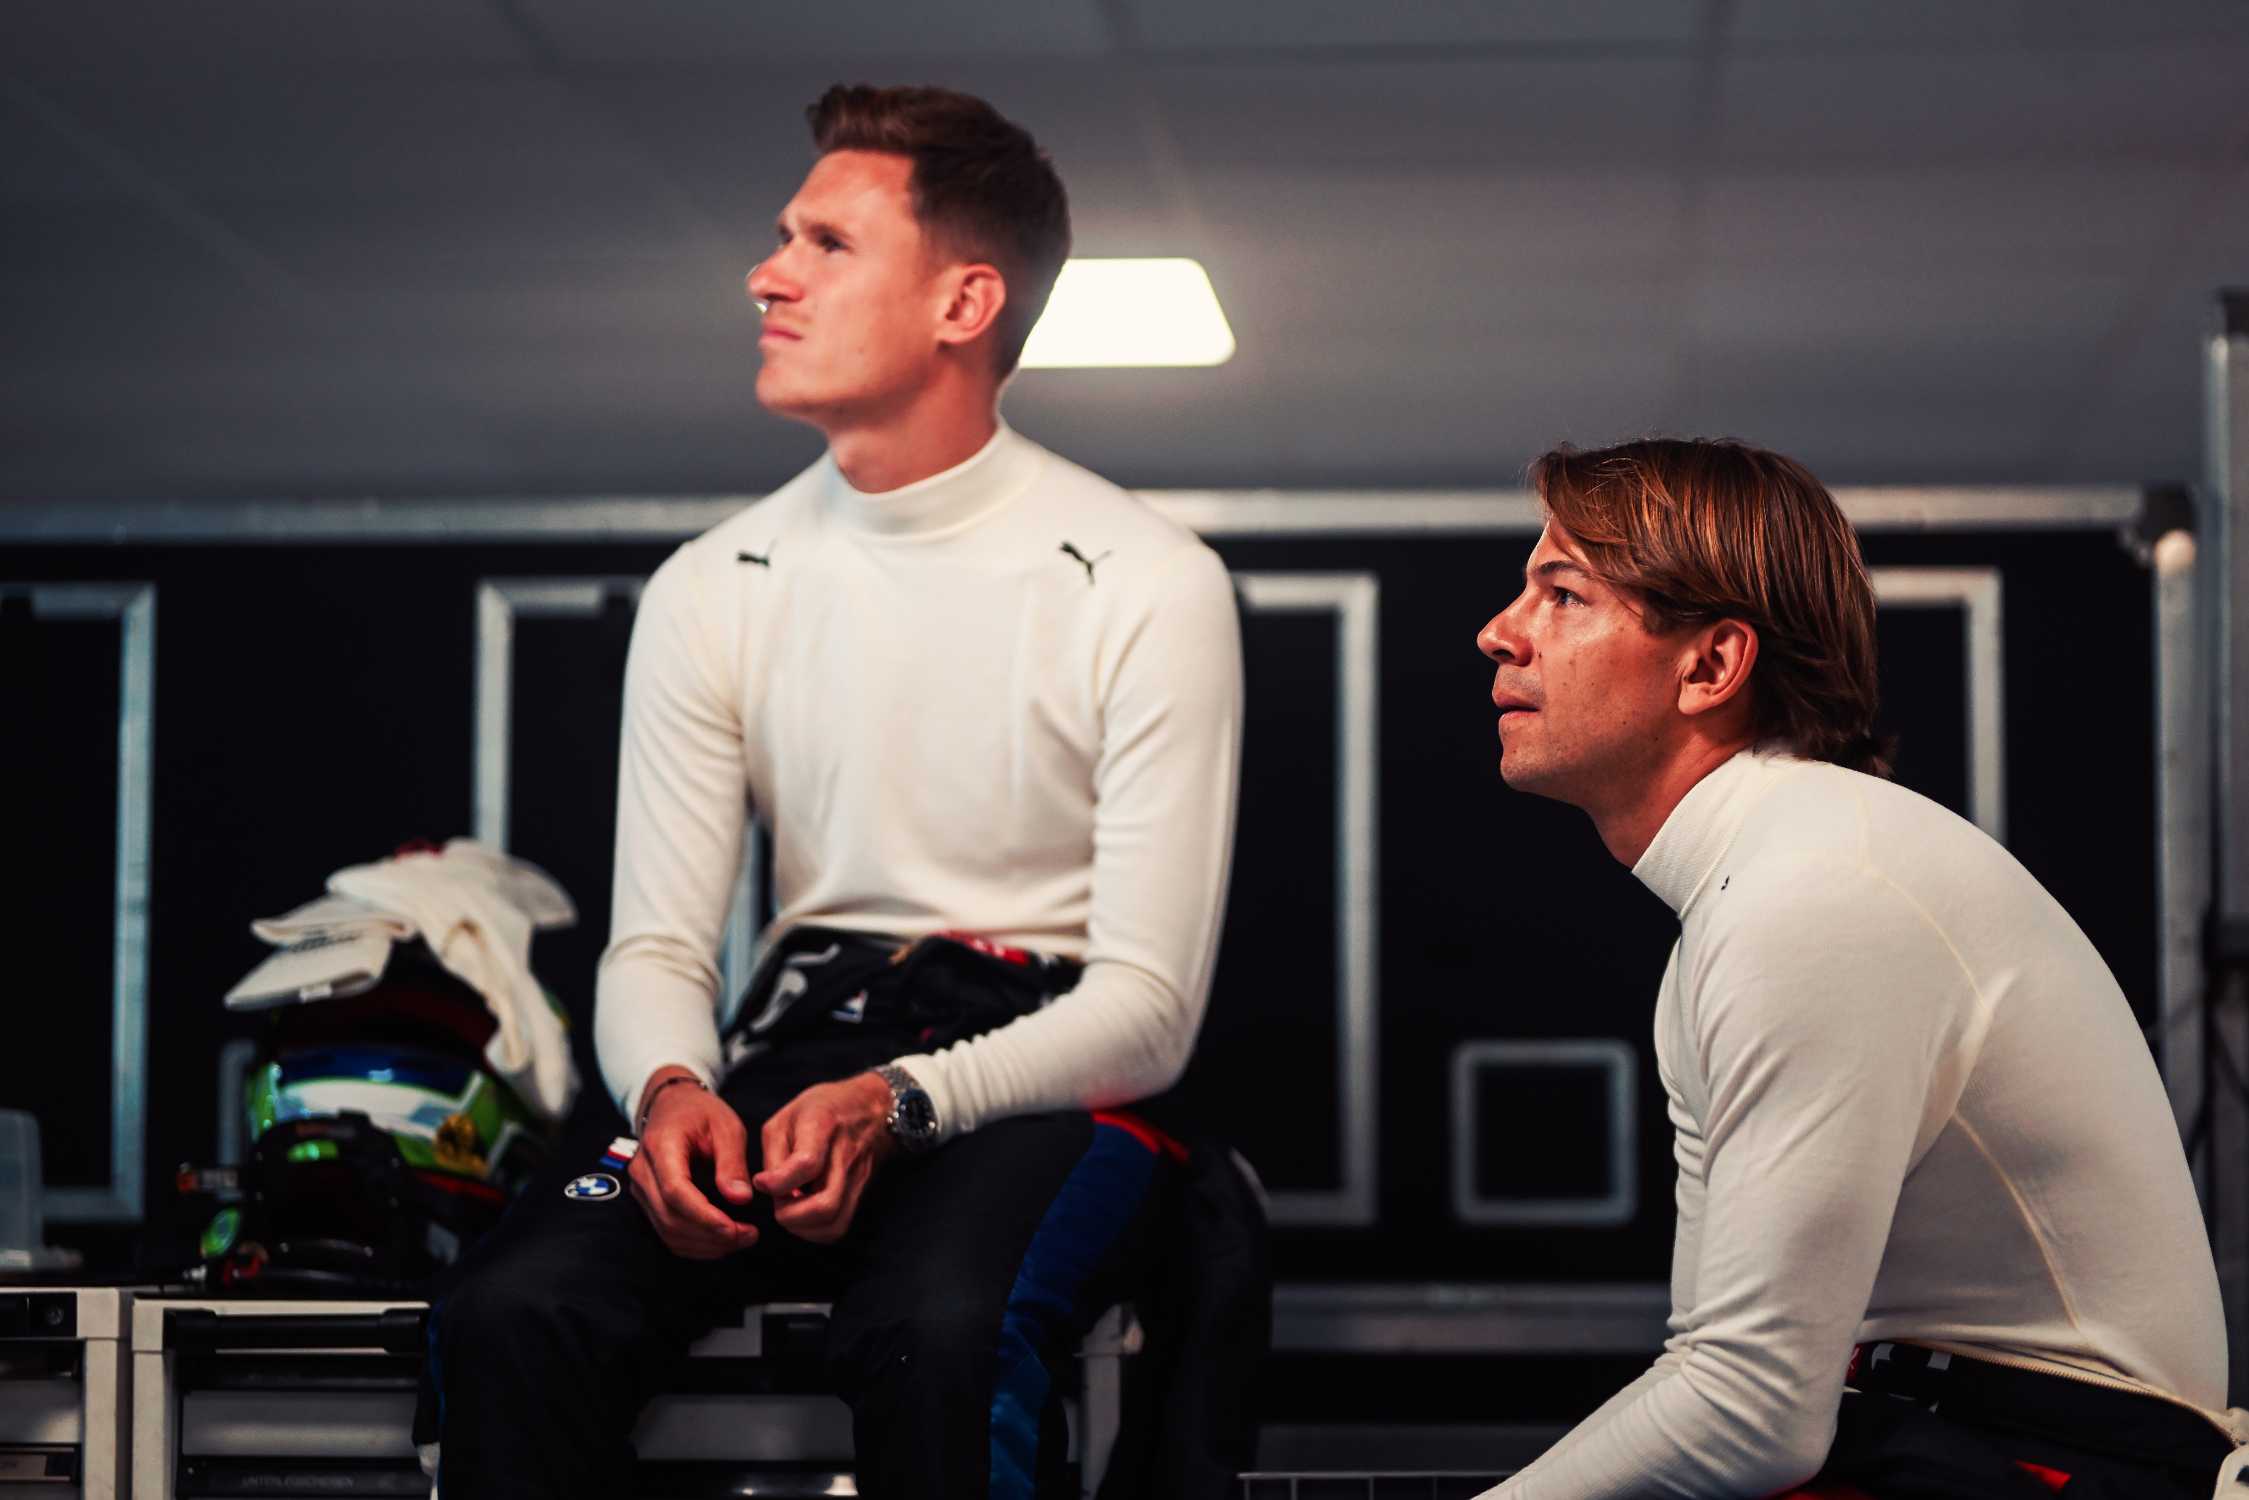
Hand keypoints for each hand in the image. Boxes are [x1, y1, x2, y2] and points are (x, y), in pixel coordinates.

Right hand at [627, 1069, 757, 1258]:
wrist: (672, 1105)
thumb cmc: (701, 1112)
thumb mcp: (726, 1126)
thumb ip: (732, 1162)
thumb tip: (741, 1199)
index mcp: (661, 1146)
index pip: (675, 1191)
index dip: (705, 1216)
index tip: (735, 1229)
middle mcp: (643, 1171)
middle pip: (670, 1217)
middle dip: (711, 1235)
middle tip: (749, 1236)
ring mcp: (641, 1189)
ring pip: (667, 1231)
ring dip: (705, 1244)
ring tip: (741, 1239)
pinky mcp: (647, 1201)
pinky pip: (667, 1231)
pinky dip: (694, 1243)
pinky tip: (721, 1240)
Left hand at [752, 1072, 897, 1244]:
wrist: (872, 1107)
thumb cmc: (823, 1108)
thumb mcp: (786, 1117)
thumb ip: (773, 1154)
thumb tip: (766, 1189)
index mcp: (822, 1126)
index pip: (806, 1164)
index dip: (778, 1183)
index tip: (762, 1182)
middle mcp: (845, 1155)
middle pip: (825, 1204)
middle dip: (790, 1216)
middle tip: (778, 1203)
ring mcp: (857, 1177)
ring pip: (835, 1224)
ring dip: (804, 1228)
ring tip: (790, 1211)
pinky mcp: (861, 1193)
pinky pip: (840, 1226)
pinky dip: (817, 1231)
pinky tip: (804, 1215)